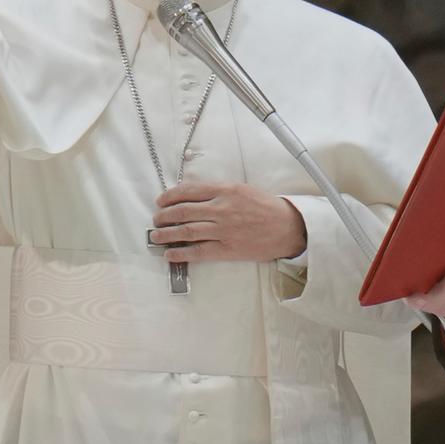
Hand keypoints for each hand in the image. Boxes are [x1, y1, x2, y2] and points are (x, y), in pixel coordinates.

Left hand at [149, 181, 305, 262]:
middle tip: (156, 220)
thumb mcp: (242, 189)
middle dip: (164, 216)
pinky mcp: (228, 249)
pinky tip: (170, 254)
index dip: (170, 196)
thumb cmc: (266, 207)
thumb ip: (218, 191)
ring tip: (156, 236)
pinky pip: (199, 251)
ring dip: (167, 234)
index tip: (161, 201)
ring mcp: (224, 230)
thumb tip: (192, 195)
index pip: (189, 191)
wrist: (288, 227)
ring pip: (187, 231)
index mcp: (225, 190)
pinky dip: (181, 253)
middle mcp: (222, 209)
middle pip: (183, 211)